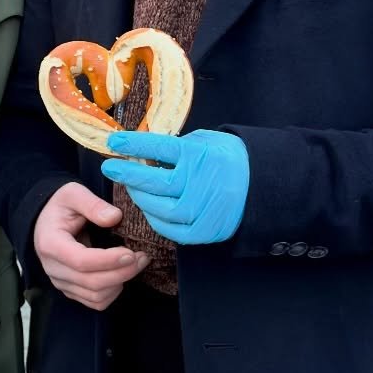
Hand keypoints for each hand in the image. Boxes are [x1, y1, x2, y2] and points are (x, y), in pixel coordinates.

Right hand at [32, 181, 148, 310]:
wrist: (46, 221)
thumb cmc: (60, 206)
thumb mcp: (73, 194)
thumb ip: (93, 204)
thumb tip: (115, 217)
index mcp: (51, 244)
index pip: (81, 261)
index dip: (109, 261)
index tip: (131, 253)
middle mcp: (53, 268)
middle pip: (91, 282)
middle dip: (122, 272)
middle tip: (142, 257)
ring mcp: (61, 282)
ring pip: (96, 295)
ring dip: (121, 282)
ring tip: (136, 263)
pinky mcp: (70, 290)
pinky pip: (96, 302)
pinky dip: (113, 292)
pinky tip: (121, 274)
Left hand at [102, 128, 249, 243]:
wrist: (261, 185)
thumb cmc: (228, 159)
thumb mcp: (206, 141)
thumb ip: (177, 147)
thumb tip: (142, 152)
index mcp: (199, 155)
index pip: (158, 148)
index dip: (133, 145)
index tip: (113, 141)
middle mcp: (199, 183)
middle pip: (154, 182)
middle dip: (128, 175)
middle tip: (111, 168)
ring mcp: (202, 210)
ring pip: (158, 209)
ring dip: (141, 198)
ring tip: (134, 188)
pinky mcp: (205, 231)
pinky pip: (170, 230)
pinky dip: (156, 220)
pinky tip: (150, 209)